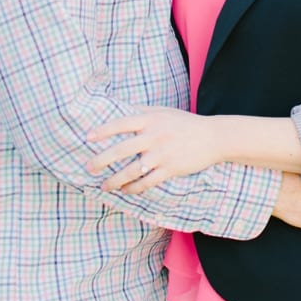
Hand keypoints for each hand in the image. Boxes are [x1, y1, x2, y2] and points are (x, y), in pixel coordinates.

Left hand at [86, 107, 221, 192]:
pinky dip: (135, 188)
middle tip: (88, 167)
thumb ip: (141, 112)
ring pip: (133, 170)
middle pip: (121, 150)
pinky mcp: (171, 169)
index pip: (120, 124)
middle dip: (102, 160)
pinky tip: (126, 191)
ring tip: (104, 185)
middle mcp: (153, 136)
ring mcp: (162, 154)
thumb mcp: (163, 111)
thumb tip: (118, 109)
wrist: (213, 137)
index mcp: (149, 120)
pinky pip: (148, 182)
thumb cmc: (184, 123)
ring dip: (115, 180)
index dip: (102, 131)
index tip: (87, 138)